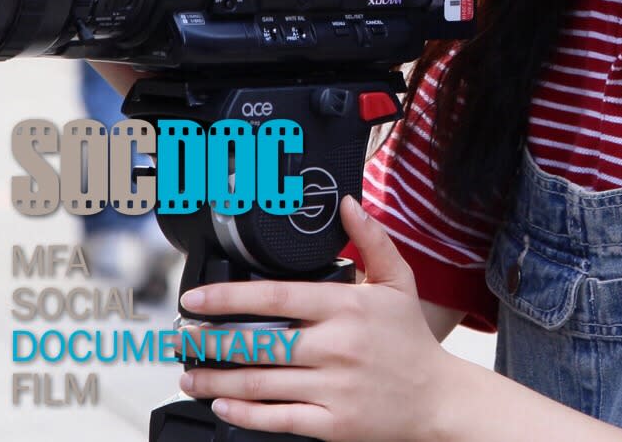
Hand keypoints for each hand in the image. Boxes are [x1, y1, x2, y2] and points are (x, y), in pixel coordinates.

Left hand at [177, 196, 463, 441]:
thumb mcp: (398, 281)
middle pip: (258, 342)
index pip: (275, 297)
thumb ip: (371, 239)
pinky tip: (222, 404)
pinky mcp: (332, 423)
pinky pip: (277, 418)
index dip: (227, 298)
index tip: (195, 299)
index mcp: (347, 306)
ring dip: (216, 379)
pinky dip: (243, 412)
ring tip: (191, 373)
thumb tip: (347, 203)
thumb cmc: (412, 341)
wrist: (438, 400)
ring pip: (259, 383)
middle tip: (183, 338)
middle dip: (210, 342)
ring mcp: (333, 387)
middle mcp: (336, 346)